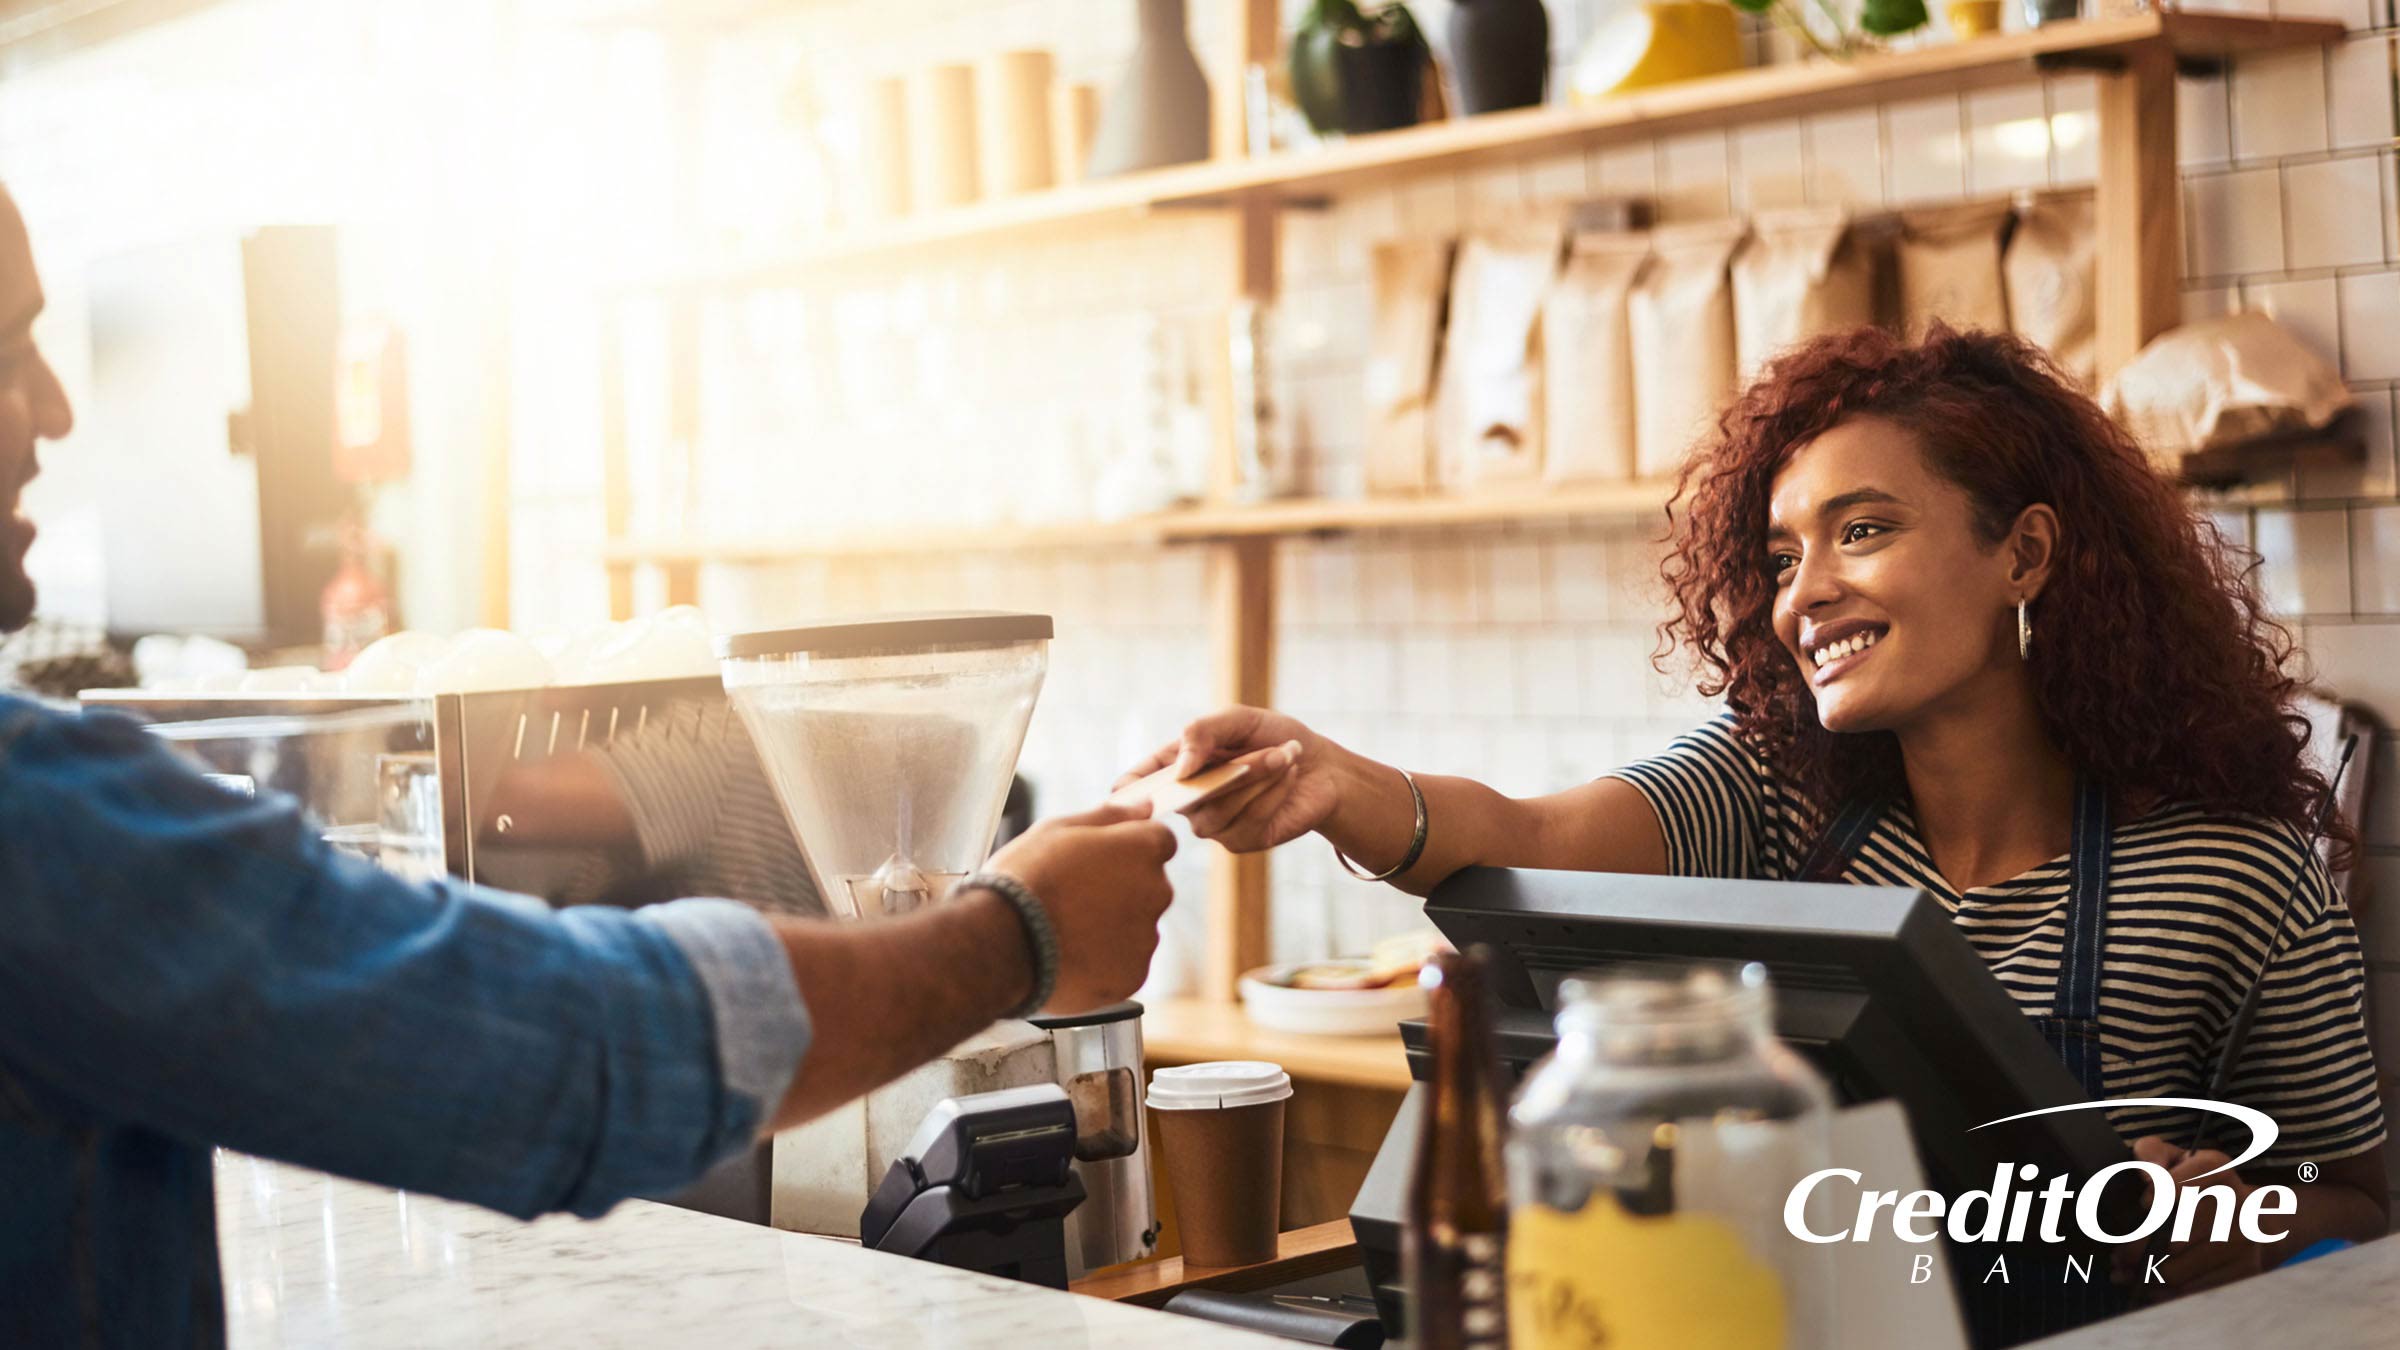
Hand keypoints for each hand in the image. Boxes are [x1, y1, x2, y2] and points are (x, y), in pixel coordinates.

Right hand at [983, 800, 1176, 1013]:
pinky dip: (1104, 961)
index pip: (1160, 841)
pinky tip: (1070, 956)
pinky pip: (1125, 963)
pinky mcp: (1133, 976)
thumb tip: (1145, 807)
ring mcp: (1146, 937)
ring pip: (1137, 927)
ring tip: (1066, 929)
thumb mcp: (1059, 829)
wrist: (1000, 942)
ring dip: (1113, 926)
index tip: (1098, 860)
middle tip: (1074, 896)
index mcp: (1142, 849)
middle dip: (1123, 888)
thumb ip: (1110, 816)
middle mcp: (1156, 892)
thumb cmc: (1025, 878)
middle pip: (1150, 885)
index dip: (1128, 848)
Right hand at [1116, 706, 1340, 853]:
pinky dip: (1272, 794)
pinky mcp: (1242, 841)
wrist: (1321, 766)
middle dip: (1230, 769)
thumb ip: (1202, 732)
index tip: (1122, 794)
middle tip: (1268, 748)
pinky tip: (1288, 777)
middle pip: (1186, 796)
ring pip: (1219, 810)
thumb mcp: (1238, 720)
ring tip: (1286, 755)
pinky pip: (1248, 821)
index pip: (1139, 784)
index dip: (1127, 791)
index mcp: (1178, 767)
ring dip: (1257, 778)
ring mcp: (1214, 825)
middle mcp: (1190, 801)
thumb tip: (1179, 768)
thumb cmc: (1274, 736)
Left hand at [2112, 1136, 2266, 1301]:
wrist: (2252, 1216)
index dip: (2158, 1197)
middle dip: (2136, 1248)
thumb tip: (2147, 1174)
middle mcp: (2237, 1203)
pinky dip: (2166, 1293)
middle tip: (2117, 1255)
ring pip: (2179, 1268)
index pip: (2179, 1185)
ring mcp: (2244, 1239)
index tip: (2143, 1204)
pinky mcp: (2246, 1270)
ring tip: (2124, 1272)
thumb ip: (2150, 1152)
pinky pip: (2196, 1289)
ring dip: (2145, 1275)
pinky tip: (2148, 1287)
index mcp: (2216, 1169)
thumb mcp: (2174, 1158)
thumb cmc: (2197, 1184)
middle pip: (2174, 1235)